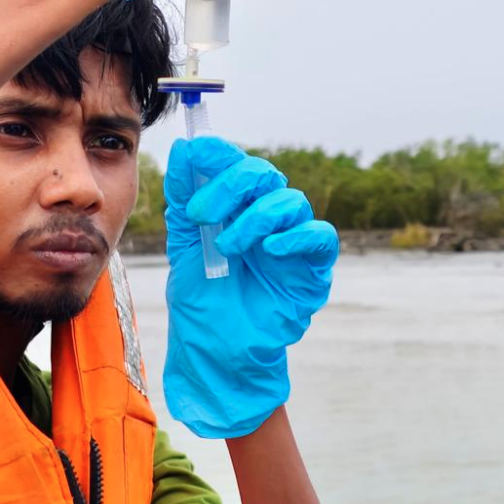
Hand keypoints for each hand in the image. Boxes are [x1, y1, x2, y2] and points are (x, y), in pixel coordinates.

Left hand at [163, 137, 337, 437]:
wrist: (217, 354)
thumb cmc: (203, 303)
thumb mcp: (184, 246)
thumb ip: (184, 200)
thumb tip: (184, 149)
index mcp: (235, 209)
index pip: (235, 164)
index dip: (218, 153)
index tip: (194, 152)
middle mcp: (266, 217)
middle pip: (262, 175)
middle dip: (229, 186)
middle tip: (200, 214)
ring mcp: (292, 240)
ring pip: (289, 201)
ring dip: (254, 217)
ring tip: (227, 247)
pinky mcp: (314, 268)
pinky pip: (318, 235)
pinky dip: (295, 235)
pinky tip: (269, 249)